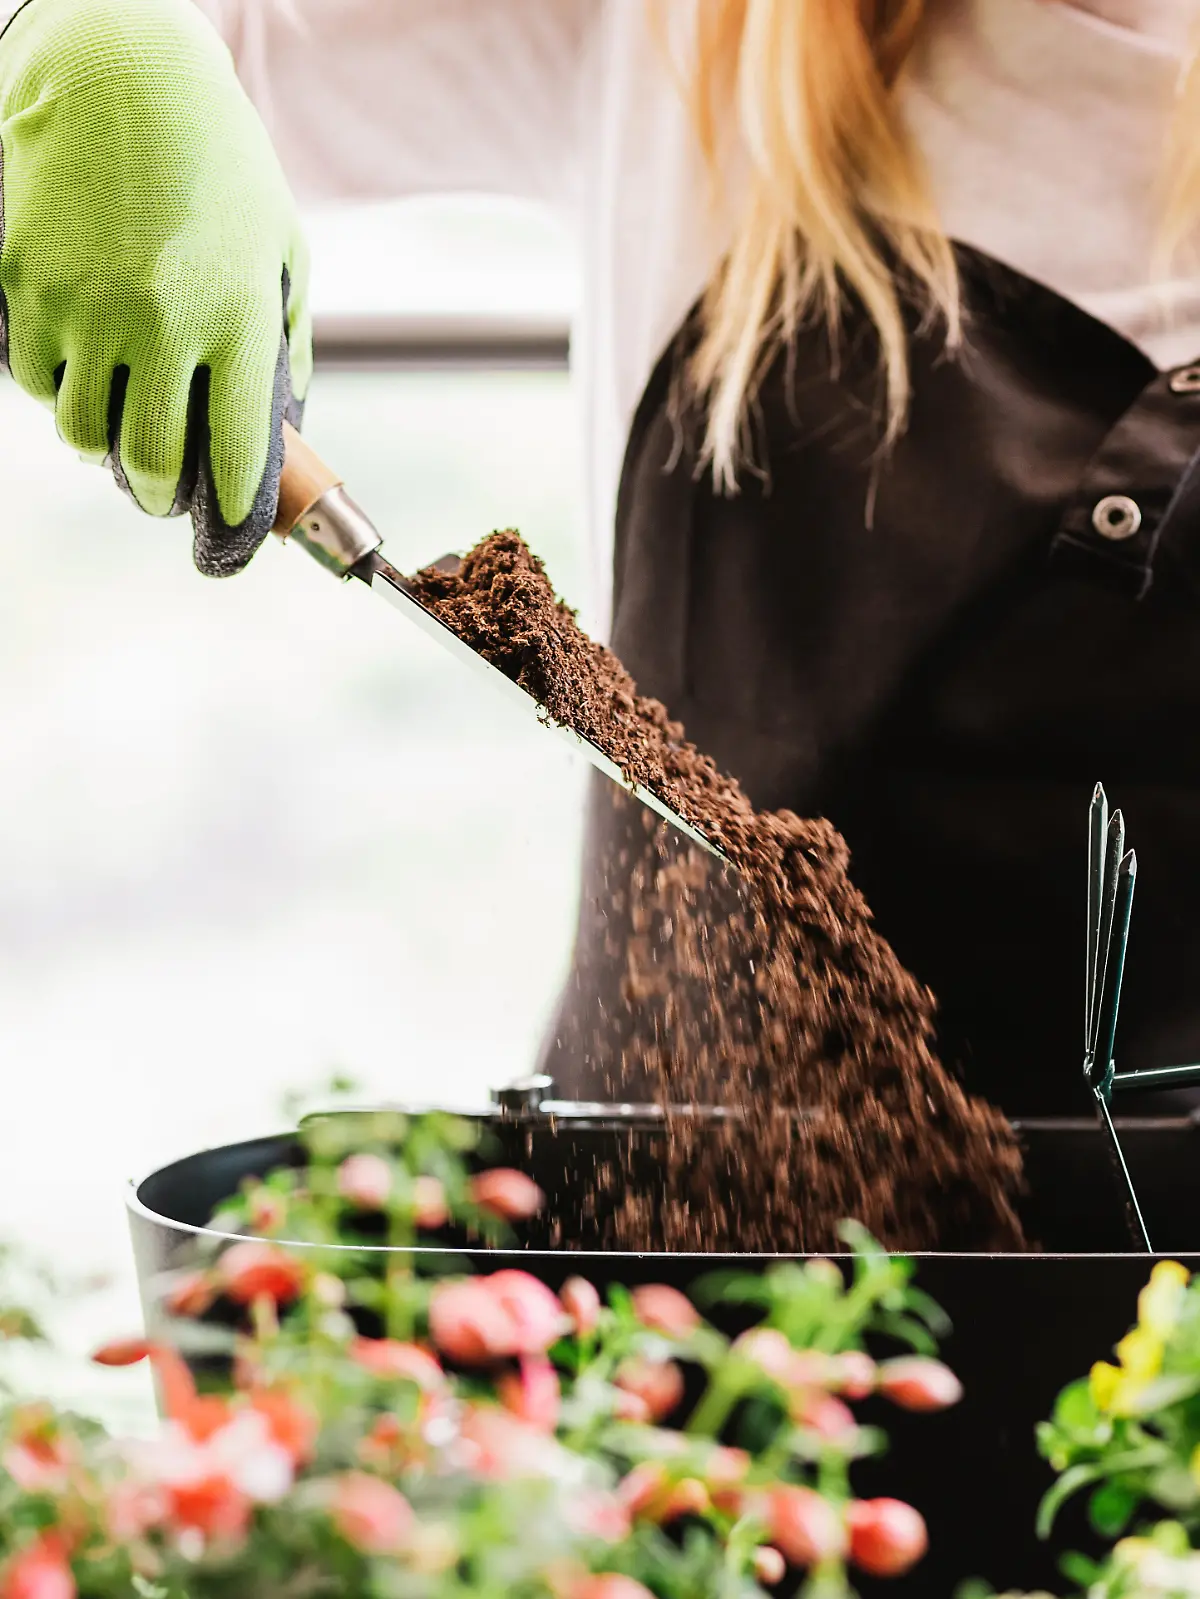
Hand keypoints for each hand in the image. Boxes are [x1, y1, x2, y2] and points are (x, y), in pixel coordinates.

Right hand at [0, 0, 311, 574]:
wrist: (121, 68)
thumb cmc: (215, 157)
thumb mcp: (280, 245)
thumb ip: (285, 339)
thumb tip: (284, 420)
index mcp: (233, 318)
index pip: (232, 452)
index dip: (231, 505)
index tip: (230, 527)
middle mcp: (157, 322)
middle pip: (145, 459)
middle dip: (157, 493)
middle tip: (162, 493)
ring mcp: (82, 303)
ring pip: (77, 428)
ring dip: (99, 442)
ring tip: (117, 424)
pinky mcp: (22, 281)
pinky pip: (29, 374)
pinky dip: (52, 388)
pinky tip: (76, 367)